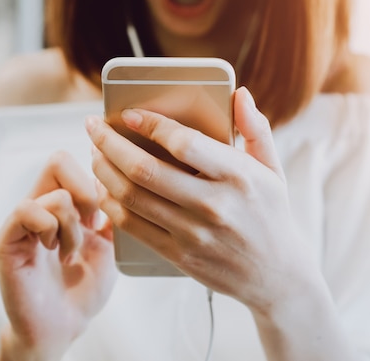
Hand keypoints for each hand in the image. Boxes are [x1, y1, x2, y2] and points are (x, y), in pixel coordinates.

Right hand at [0, 152, 115, 360]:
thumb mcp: (111, 243)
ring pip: (54, 194)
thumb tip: (115, 181)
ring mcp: (21, 222)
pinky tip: (55, 252)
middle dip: (87, 193)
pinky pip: (26, 211)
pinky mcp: (5, 241)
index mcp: (63, 202)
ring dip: (74, 227)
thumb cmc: (85, 287)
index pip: (74, 160)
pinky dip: (50, 230)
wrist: (65, 325)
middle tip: (91, 225)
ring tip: (71, 252)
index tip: (103, 217)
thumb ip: (112, 211)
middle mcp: (40, 205)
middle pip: (58, 160)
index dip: (97, 181)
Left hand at [86, 87, 317, 313]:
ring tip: (95, 155)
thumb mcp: (273, 170)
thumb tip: (240, 94)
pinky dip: (111, 205)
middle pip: (144, 170)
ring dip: (103, 172)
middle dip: (109, 144)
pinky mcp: (180, 256)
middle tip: (94, 128)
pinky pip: (133, 227)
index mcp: (238, 175)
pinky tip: (104, 189)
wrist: (276, 275)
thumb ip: (256, 129)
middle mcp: (214, 204)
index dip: (150, 124)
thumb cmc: (271, 214)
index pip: (183, 142)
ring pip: (131, 198)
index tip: (128, 114)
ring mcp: (194, 233)